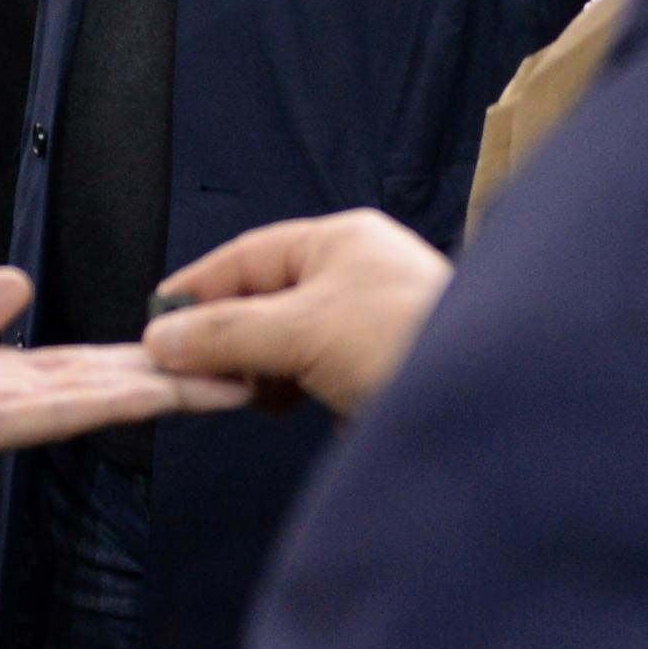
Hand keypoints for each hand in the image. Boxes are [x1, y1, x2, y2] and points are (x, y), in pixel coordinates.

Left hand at [0, 266, 244, 474]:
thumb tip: (19, 284)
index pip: (78, 368)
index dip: (141, 359)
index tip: (205, 345)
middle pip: (102, 390)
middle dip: (177, 381)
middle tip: (257, 368)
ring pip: (90, 402)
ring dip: (161, 393)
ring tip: (235, 380)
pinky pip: (43, 409)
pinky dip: (100, 398)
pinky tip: (153, 388)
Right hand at [142, 210, 451, 417]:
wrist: (490, 400)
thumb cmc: (403, 341)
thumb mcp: (301, 331)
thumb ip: (226, 334)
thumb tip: (162, 339)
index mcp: (339, 241)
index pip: (247, 257)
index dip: (197, 290)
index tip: (156, 324)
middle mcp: (355, 272)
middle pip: (265, 298)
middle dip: (226, 336)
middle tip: (192, 373)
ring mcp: (370, 319)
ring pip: (289, 337)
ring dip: (257, 366)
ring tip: (239, 395)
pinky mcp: (379, 363)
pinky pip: (316, 368)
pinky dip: (290, 385)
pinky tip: (281, 406)